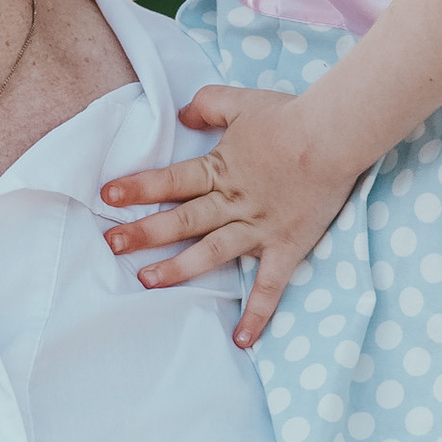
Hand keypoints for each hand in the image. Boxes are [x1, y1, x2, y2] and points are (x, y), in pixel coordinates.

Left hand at [99, 85, 358, 349]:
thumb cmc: (289, 115)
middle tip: (111, 244)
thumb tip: (182, 116)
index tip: (107, 197)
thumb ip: (207, 105)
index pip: (170, 181)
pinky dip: (257, 313)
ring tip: (146, 281)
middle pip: (181, 220)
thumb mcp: (240, 101)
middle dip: (144, 233)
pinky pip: (269, 285)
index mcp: (219, 170)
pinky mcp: (286, 246)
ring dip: (178, 269)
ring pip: (211, 252)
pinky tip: (242, 340)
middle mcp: (232, 203)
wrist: (334, 133)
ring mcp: (258, 228)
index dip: (137, 189)